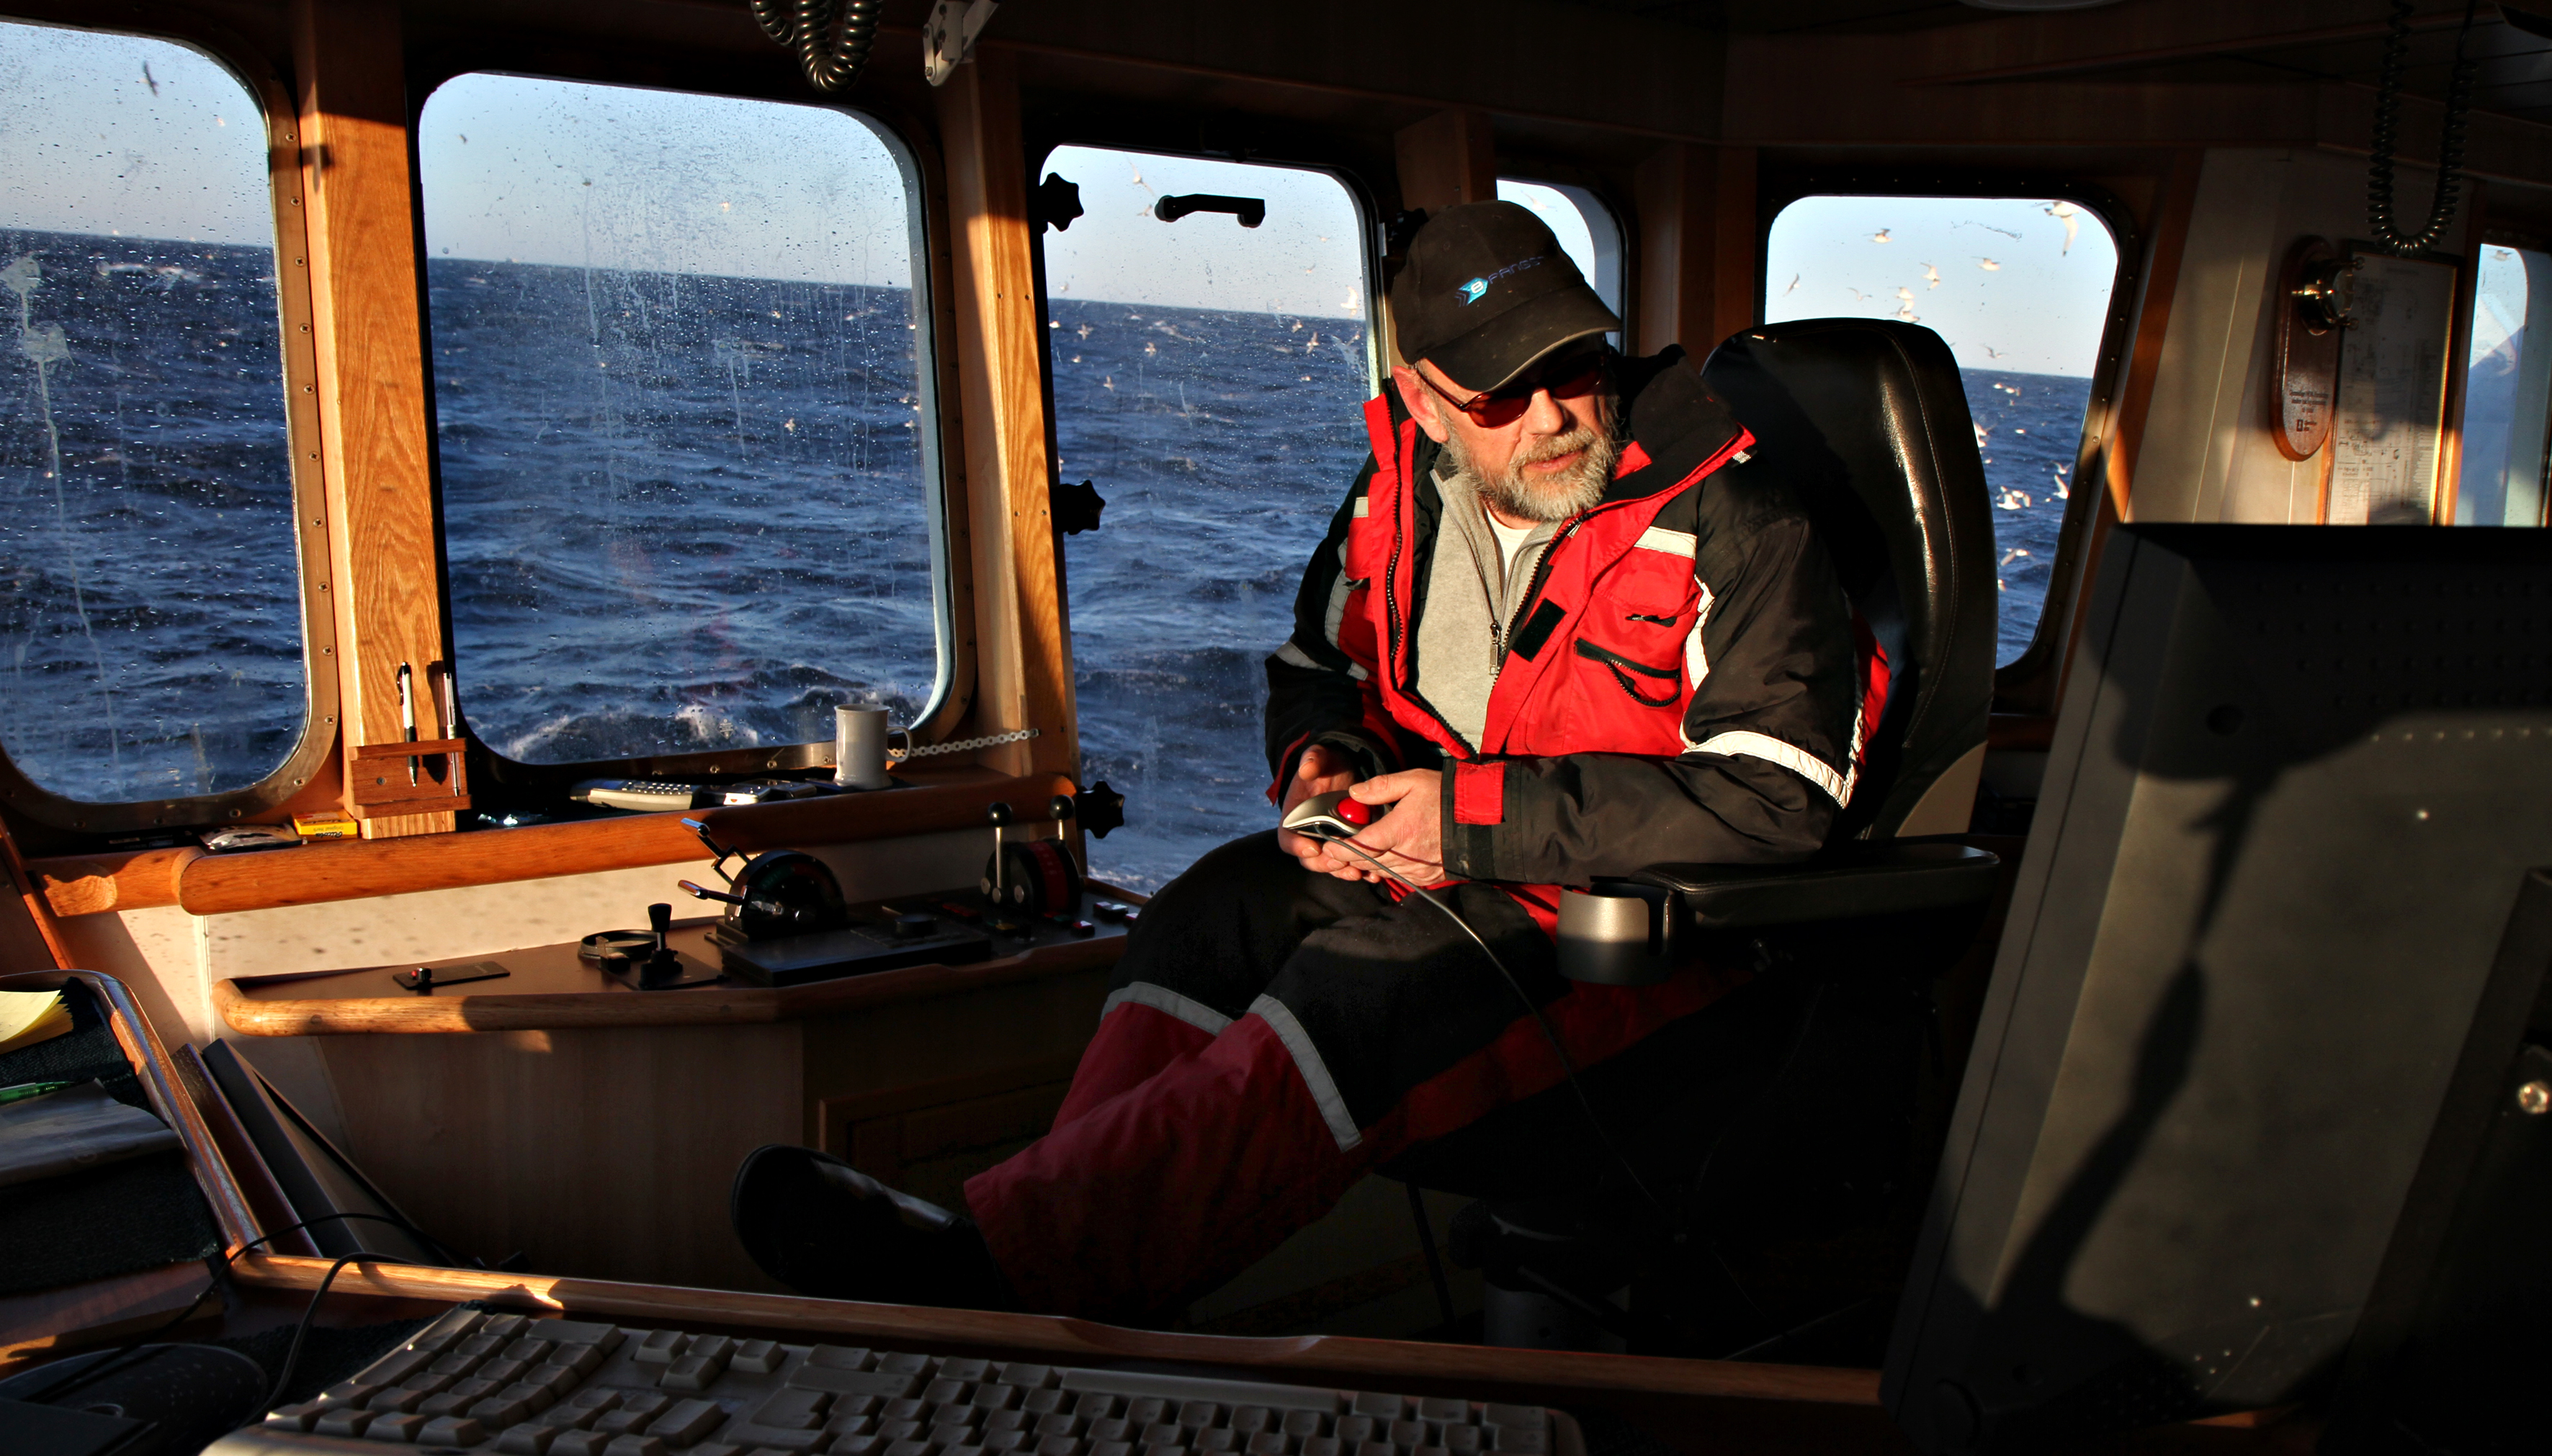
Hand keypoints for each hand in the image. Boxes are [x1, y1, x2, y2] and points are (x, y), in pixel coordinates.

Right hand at [1278, 744, 1363, 877]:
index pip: (1287, 838)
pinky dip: (1360, 869)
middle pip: (1309, 859)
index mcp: (1295, 816)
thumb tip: (1307, 770)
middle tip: (1340, 862)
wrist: (1346, 771)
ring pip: (1330, 865)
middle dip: (1323, 864)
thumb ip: (1313, 760)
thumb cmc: (1328, 765)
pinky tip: (1372, 872)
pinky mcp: (1347, 845)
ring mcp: (1328, 841)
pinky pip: (1350, 863)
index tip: (1313, 848)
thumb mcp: (1321, 757)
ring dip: (1342, 871)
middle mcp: (1309, 834)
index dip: (1296, 846)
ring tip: (1357, 871)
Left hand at [1336, 769, 1447, 887]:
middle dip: (1347, 858)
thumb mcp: (1414, 781)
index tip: (1328, 847)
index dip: (1340, 849)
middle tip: (1334, 851)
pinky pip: (1398, 877)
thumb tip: (1354, 793)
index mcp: (1400, 831)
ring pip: (1381, 872)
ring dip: (1365, 865)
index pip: (1360, 847)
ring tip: (1354, 855)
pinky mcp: (1426, 878)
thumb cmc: (1447, 798)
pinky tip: (1382, 859)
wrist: (1483, 820)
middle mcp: (1407, 855)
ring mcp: (1417, 870)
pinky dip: (1386, 870)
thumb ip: (1381, 786)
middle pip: (1367, 863)